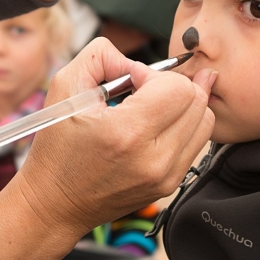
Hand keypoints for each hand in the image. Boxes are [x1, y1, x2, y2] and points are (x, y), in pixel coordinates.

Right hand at [6, 37, 215, 237]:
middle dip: (171, 86)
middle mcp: (154, 159)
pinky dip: (181, 127)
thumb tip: (134, 61)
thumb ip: (101, 56)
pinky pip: (196, 142)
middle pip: (197, 101)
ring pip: (205, 121)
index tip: (130, 82)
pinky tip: (154, 127)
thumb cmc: (57, 149)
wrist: (55, 204)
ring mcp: (166, 176)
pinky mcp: (170, 185)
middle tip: (140, 93)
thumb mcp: (65, 87)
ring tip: (150, 108)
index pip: (178, 87)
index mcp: (128, 133)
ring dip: (182, 106)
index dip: (154, 75)